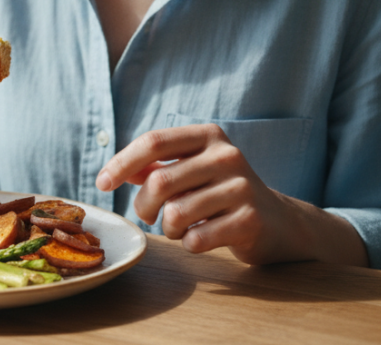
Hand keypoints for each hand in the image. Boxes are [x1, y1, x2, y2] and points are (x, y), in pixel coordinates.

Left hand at [96, 124, 367, 266]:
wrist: (279, 222)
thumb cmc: (221, 193)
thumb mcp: (190, 170)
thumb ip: (154, 166)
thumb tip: (115, 170)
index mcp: (208, 136)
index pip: (154, 142)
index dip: (121, 163)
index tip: (100, 183)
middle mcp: (227, 155)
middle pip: (159, 181)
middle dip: (143, 205)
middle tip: (147, 215)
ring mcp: (242, 187)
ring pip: (175, 213)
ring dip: (168, 227)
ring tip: (180, 227)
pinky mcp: (250, 220)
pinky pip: (196, 238)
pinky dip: (189, 244)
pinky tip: (201, 237)